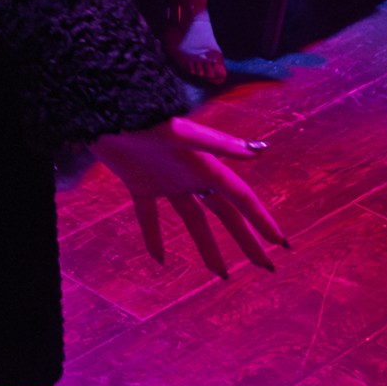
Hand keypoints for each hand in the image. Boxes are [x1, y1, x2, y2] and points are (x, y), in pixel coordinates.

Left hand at [95, 117, 286, 277]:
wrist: (105, 112)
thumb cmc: (144, 119)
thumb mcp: (181, 133)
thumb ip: (217, 142)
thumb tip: (257, 151)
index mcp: (205, 166)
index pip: (241, 198)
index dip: (261, 219)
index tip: (281, 243)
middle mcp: (190, 176)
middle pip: (225, 214)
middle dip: (246, 239)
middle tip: (266, 266)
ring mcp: (166, 181)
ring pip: (192, 220)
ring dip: (207, 245)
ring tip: (222, 273)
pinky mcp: (139, 184)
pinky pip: (149, 215)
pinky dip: (154, 236)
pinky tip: (160, 259)